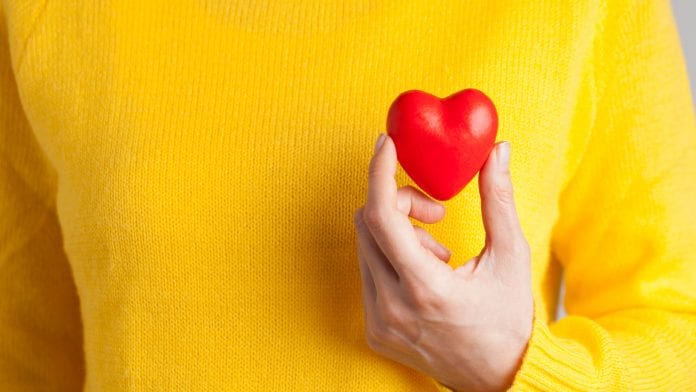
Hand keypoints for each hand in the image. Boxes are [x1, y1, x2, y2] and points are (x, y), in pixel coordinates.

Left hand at [353, 134, 532, 390]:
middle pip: (369, 224)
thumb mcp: (510, 257)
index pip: (384, 216)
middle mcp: (393, 307)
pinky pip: (366, 272)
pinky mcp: (374, 331)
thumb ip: (499, 200)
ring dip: (395, 232)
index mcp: (427, 288)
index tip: (386, 145)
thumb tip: (498, 151)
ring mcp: (379, 322)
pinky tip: (423, 272)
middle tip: (435, 210)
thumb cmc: (510, 319)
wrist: (500, 378)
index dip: (380, 173)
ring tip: (437, 253)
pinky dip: (389, 258)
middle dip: (398, 201)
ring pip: (364, 247)